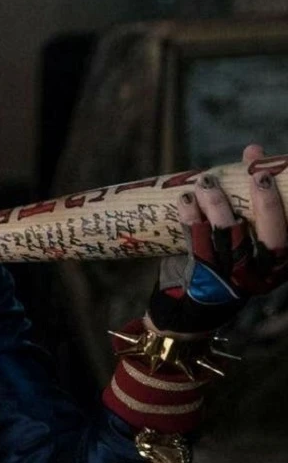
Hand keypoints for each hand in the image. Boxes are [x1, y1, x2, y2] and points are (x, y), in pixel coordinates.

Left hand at [148, 144, 287, 334]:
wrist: (188, 311)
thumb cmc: (220, 263)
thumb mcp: (243, 234)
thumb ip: (249, 198)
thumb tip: (253, 151)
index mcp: (279, 264)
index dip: (283, 202)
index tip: (270, 171)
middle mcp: (262, 274)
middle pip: (274, 238)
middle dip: (267, 203)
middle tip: (257, 174)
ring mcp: (233, 278)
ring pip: (230, 237)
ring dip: (219, 204)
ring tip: (207, 181)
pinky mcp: (203, 279)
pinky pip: (198, 245)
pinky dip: (192, 219)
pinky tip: (186, 200)